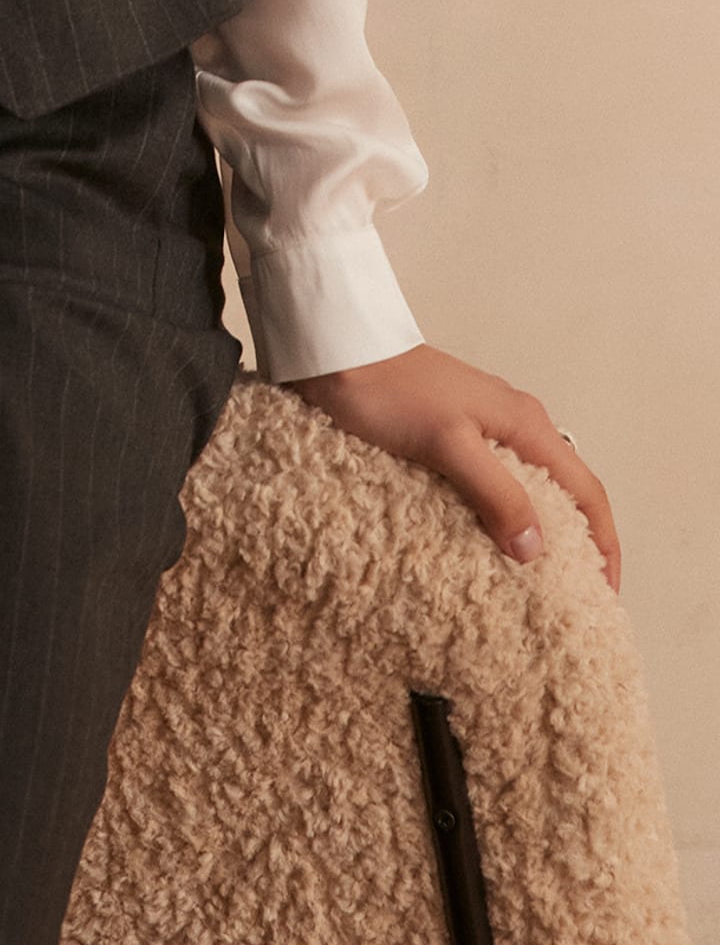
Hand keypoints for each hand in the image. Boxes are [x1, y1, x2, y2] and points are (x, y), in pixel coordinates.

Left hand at [281, 342, 620, 595]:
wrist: (338, 350)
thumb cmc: (389, 392)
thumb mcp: (447, 444)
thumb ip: (495, 491)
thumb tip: (536, 547)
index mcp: (525, 423)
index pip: (587, 489)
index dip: (604, 543)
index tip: (605, 594)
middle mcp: (515, 422)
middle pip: (566, 488)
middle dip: (577, 540)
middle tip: (571, 595)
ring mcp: (483, 424)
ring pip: (529, 484)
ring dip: (537, 528)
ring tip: (530, 579)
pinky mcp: (452, 430)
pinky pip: (494, 479)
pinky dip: (501, 512)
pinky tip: (484, 538)